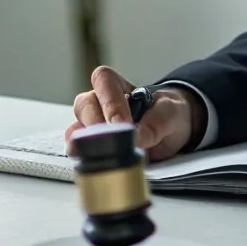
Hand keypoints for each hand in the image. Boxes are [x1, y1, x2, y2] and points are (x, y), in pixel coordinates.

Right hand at [66, 65, 202, 162]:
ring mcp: (92, 125)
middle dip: (95, 124)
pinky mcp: (92, 147)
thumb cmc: (167, 114)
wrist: (170, 132)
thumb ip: (157, 122)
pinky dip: (83, 157)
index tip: (122, 123)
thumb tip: (136, 137)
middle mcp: (99, 102)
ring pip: (75, 129)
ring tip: (98, 155)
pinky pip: (78, 150)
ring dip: (83, 143)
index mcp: (118, 86)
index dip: (110, 102)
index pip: (104, 81)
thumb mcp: (171, 113)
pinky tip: (93, 164)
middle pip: (84, 105)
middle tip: (111, 141)